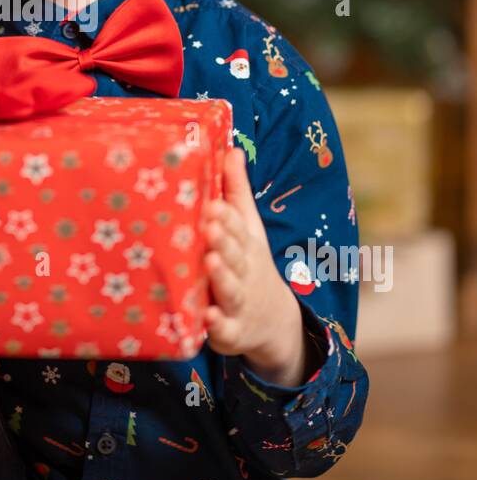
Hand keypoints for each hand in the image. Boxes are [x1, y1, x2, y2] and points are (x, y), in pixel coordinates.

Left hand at [199, 148, 308, 387]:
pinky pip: (224, 330)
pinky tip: (207, 318)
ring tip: (209, 262)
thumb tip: (230, 147)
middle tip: (209, 227)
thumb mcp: (248, 228)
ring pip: (231, 290)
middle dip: (224, 241)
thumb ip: (236, 190)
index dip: (226, 217)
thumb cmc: (247, 262)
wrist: (272, 321)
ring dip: (222, 277)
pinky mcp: (230, 332)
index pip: (238, 228)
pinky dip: (217, 325)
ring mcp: (238, 302)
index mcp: (246, 245)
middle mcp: (244, 272)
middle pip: (236, 256)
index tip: (211, 204)